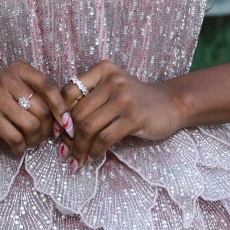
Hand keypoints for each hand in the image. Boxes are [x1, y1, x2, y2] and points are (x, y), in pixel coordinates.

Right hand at [0, 61, 68, 155]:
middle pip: (41, 109)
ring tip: (31, 141)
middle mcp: (6, 78)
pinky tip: (18, 147)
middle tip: (44, 137)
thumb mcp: (21, 91)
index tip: (67, 123)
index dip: (61, 107)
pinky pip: (15, 138)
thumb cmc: (3, 102)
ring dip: (35, 140)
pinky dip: (21, 148)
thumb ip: (42, 98)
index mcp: (19, 68)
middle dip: (47, 129)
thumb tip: (67, 122)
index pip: (48, 85)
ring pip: (31, 125)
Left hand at [59, 60, 185, 165]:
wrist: (171, 104)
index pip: (69, 91)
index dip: (60, 113)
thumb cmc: (136, 99)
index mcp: (103, 70)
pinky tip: (93, 157)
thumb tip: (60, 126)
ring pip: (89, 127)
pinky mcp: (134, 117)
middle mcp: (113, 80)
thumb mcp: (112, 89)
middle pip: (77, 112)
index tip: (58, 130)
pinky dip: (95, 151)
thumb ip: (90, 99)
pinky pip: (105, 138)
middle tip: (65, 151)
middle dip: (68, 136)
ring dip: (79, 148)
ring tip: (76, 159)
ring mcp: (124, 98)